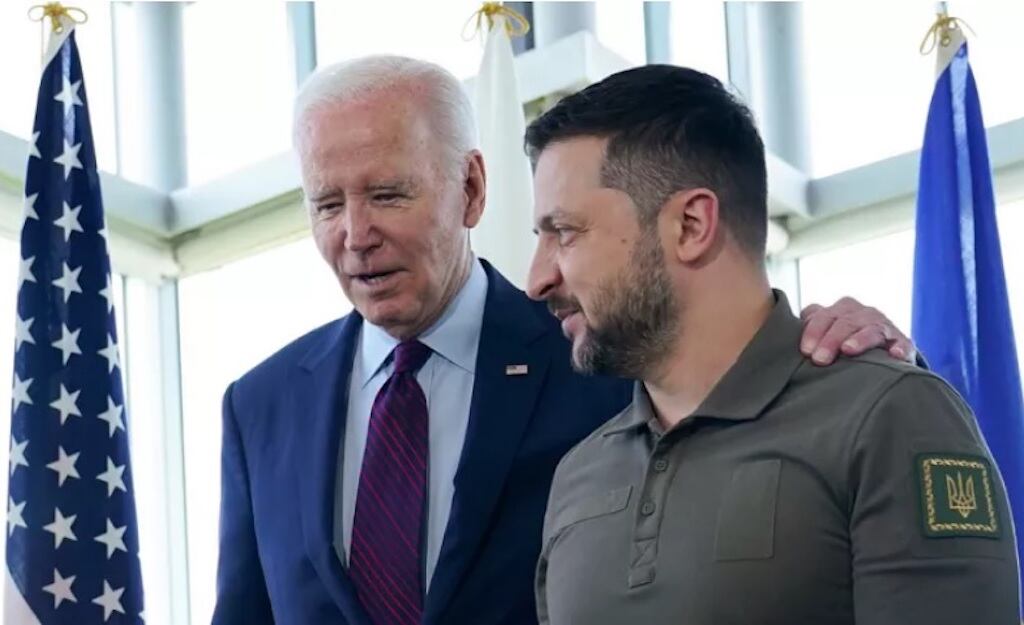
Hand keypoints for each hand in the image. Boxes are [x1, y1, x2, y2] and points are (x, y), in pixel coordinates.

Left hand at [799, 296, 915, 365]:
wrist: (884, 354)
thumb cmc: (844, 344)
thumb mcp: (826, 334)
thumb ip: (809, 328)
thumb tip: (783, 333)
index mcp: (841, 310)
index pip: (823, 315)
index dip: (813, 330)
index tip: (805, 350)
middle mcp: (863, 314)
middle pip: (844, 322)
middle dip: (830, 339)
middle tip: (819, 359)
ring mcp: (884, 327)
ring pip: (871, 329)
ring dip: (860, 339)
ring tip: (848, 349)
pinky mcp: (903, 343)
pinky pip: (903, 344)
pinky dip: (899, 348)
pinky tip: (894, 355)